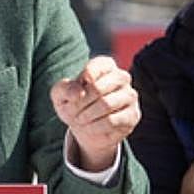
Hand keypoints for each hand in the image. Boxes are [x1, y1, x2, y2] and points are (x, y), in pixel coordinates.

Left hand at [50, 55, 139, 171]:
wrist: (85, 128)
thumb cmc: (73, 104)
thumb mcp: (60, 94)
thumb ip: (64, 88)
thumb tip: (77, 93)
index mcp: (105, 65)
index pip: (94, 68)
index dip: (79, 84)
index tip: (72, 95)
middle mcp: (121, 77)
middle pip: (98, 88)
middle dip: (80, 103)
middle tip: (72, 112)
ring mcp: (130, 96)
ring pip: (106, 104)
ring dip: (87, 115)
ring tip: (79, 120)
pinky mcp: (132, 115)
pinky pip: (112, 121)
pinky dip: (95, 127)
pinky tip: (89, 127)